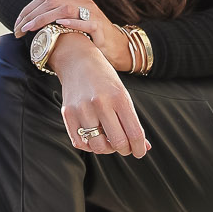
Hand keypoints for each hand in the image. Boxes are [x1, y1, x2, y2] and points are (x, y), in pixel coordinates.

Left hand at [14, 0, 128, 68]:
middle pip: (51, 2)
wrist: (115, 45)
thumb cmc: (92, 30)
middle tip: (18, 30)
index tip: (17, 23)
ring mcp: (92, 12)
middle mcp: (83, 0)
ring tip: (30, 28)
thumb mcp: (78, 12)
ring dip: (44, 19)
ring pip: (63, 10)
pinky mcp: (99, 26)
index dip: (28, 9)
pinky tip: (58, 25)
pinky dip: (71, 22)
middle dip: (31, 15)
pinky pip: (84, 22)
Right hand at [48, 36, 149, 159]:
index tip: (140, 151)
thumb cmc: (104, 79)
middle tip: (125, 146)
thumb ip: (132, 121)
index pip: (134, 133)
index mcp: (119, 97)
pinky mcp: (68, 113)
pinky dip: (89, 146)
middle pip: (117, 142)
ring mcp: (82, 109)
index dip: (139, 148)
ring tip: (108, 141)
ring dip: (107, 149)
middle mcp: (100, 103)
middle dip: (125, 149)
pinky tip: (94, 138)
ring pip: (98, 146)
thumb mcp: (123, 95)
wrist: (77, 60)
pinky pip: (80, 143)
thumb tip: (144, 147)